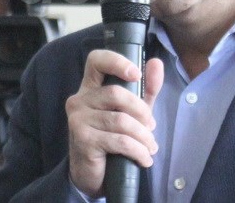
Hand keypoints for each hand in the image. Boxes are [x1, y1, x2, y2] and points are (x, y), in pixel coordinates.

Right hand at [65, 49, 163, 196]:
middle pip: (116, 93)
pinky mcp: (83, 139)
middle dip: (141, 111)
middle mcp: (79, 100)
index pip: (96, 61)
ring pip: (121, 120)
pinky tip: (145, 158)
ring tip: (150, 147)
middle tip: (151, 127)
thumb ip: (145, 89)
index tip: (136, 74)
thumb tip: (156, 63)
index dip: (116, 62)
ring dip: (143, 136)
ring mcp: (78, 120)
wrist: (91, 174)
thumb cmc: (111, 138)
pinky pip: (119, 141)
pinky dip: (138, 151)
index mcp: (90, 88)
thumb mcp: (132, 112)